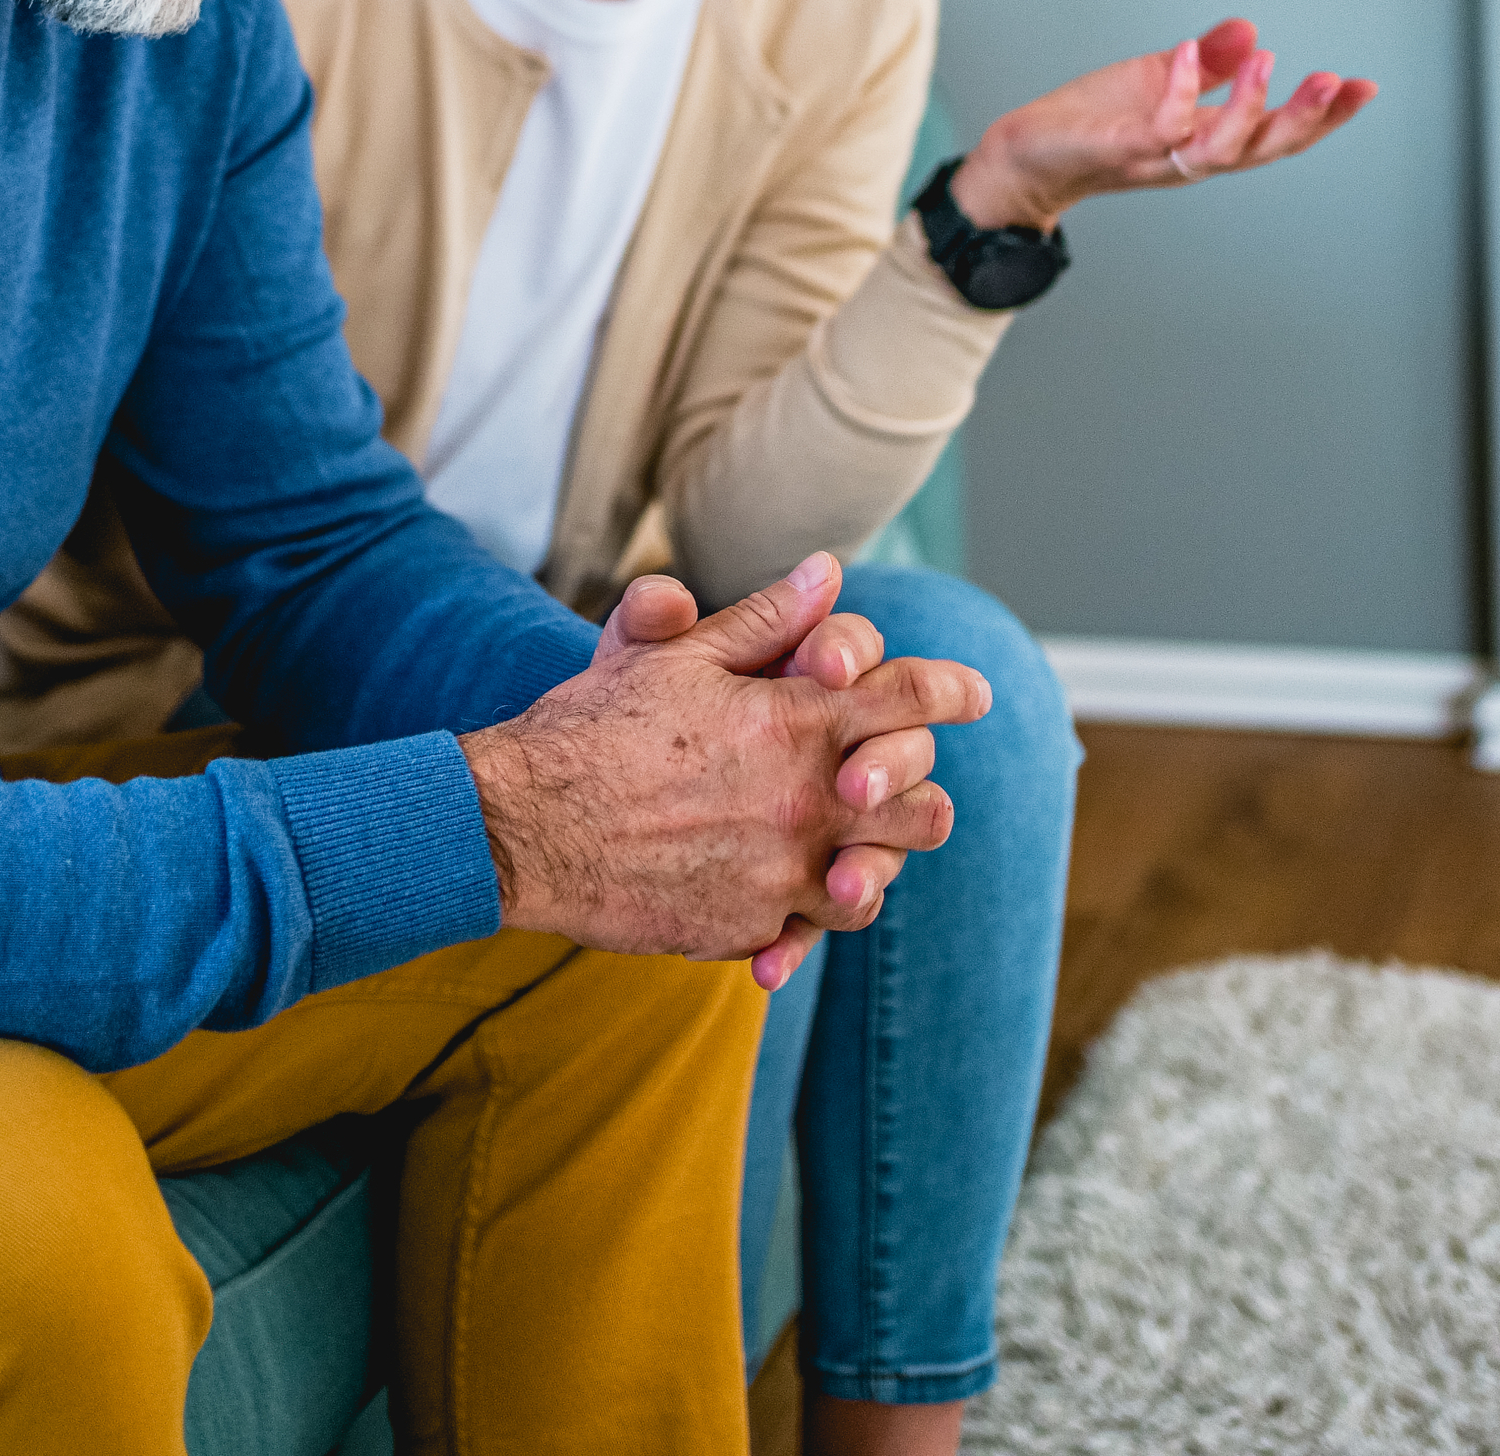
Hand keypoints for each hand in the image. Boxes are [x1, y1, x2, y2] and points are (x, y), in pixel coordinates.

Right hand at [463, 556, 985, 984]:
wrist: (524, 827)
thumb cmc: (594, 729)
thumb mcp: (676, 657)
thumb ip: (764, 619)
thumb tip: (827, 571)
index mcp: (796, 724)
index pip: (911, 700)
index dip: (954, 691)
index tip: (975, 693)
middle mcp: (806, 803)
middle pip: (925, 807)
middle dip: (921, 787)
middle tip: (894, 778)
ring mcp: (784, 874)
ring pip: (879, 879)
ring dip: (876, 858)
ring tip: (850, 845)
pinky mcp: (750, 926)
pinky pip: (809, 929)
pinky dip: (805, 913)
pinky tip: (779, 896)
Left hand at [951, 16, 1375, 227]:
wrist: (1024, 156)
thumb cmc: (1090, 122)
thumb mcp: (1157, 79)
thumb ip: (1206, 61)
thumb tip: (1251, 31)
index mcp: (1207, 139)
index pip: (1278, 133)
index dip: (1325, 117)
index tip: (1366, 88)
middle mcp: (1188, 157)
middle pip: (1263, 150)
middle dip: (1307, 120)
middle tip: (1337, 83)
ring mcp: (1154, 158)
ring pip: (1219, 150)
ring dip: (1249, 108)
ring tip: (1269, 61)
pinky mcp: (1115, 149)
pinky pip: (1157, 129)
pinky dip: (1176, 91)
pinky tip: (1185, 53)